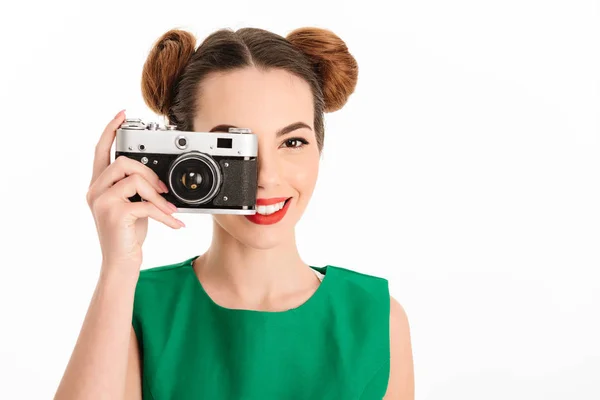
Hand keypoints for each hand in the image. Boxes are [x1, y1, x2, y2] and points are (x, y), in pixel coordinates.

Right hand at [86, 110, 184, 273]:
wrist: (120, 264)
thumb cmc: (128, 236)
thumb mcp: (132, 206)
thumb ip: (136, 188)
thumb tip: (157, 177)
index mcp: (98, 185)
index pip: (100, 150)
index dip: (110, 130)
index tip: (122, 115)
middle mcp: (95, 191)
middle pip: (123, 162)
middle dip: (149, 173)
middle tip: (163, 189)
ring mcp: (101, 202)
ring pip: (134, 179)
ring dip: (158, 194)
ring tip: (170, 209)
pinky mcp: (114, 215)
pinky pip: (146, 204)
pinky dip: (165, 214)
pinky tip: (175, 223)